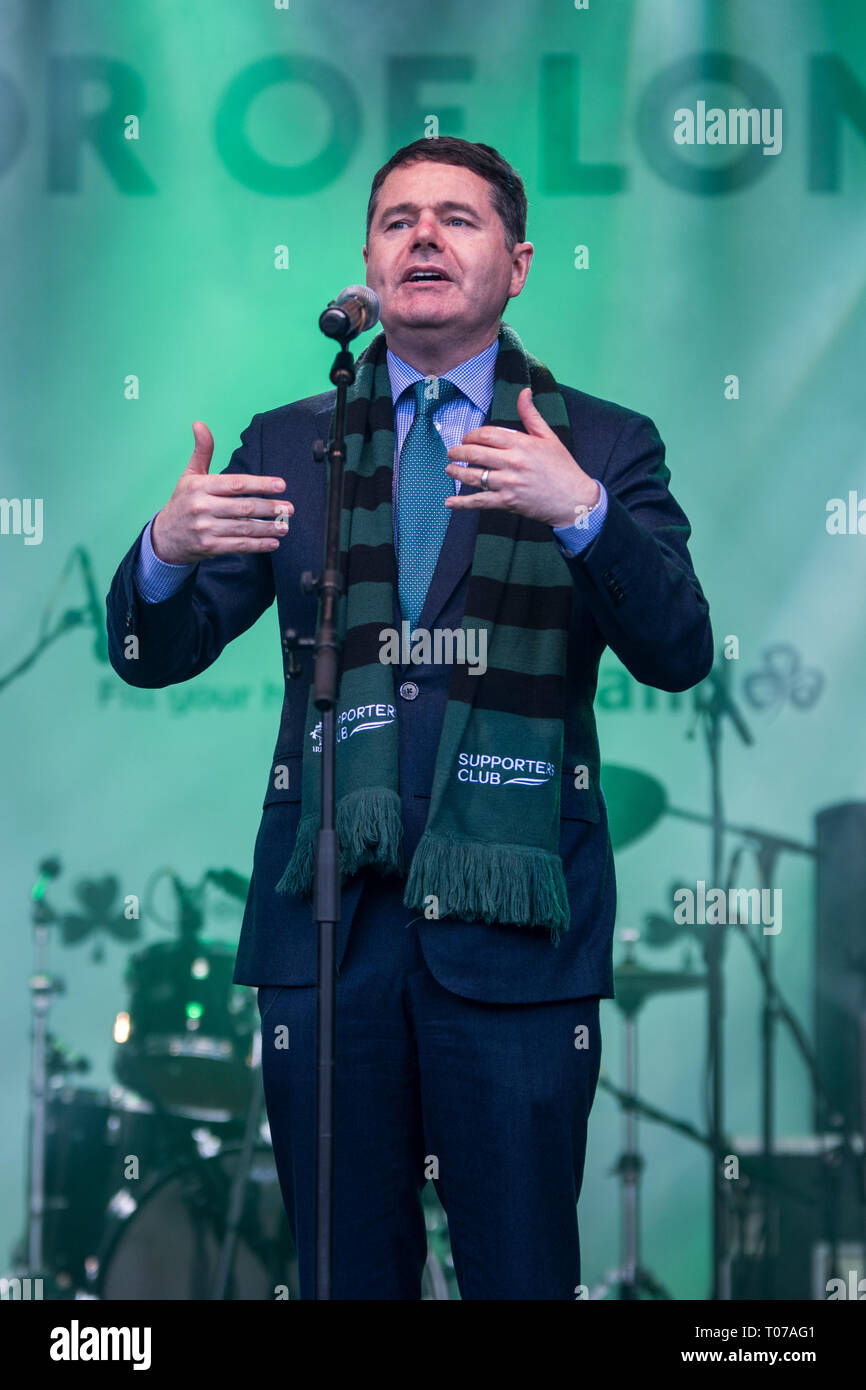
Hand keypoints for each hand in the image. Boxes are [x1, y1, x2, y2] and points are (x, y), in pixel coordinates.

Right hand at [150, 422, 293, 564]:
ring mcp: (205, 528)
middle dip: (270, 508)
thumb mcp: (190, 475)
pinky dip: (258, 545)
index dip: (260, 484)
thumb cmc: (183, 502)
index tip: (281, 485)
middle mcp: (202, 507)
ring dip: (268, 528)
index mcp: (200, 486)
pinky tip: (273, 543)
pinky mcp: (209, 547)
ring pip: (244, 528)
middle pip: (244, 507)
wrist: (165, 537)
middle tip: (289, 508)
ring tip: (285, 526)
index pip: (236, 483)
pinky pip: (239, 545)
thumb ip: (202, 451)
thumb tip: (200, 424)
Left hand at [443, 388, 599, 527]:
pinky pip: (480, 502)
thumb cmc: (562, 467)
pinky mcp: (508, 502)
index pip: (487, 435)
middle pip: (476, 454)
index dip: (472, 436)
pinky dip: (462, 503)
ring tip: (449, 469)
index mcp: (522, 444)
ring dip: (456, 473)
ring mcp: (509, 483)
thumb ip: (531, 415)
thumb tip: (524, 391)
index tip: (467, 439)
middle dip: (458, 452)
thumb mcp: (549, 437)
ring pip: (474, 476)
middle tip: (451, 453)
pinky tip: (449, 502)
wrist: (574, 499)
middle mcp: (513, 462)